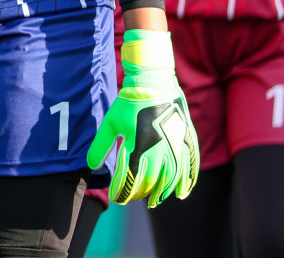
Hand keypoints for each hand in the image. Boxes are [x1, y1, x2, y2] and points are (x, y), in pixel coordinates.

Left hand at [87, 29, 199, 205]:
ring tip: (154, 201)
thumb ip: (101, 146)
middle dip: (140, 193)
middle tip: (132, 197)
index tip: (116, 197)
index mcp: (139, 146)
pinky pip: (190, 168)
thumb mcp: (111, 123)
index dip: (122, 191)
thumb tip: (92, 166)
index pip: (130, 179)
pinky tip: (182, 194)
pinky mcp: (186, 141)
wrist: (154, 82)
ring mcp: (175, 146)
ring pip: (172, 180)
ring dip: (162, 193)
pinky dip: (187, 183)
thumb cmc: (129, 103)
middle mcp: (159, 149)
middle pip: (151, 183)